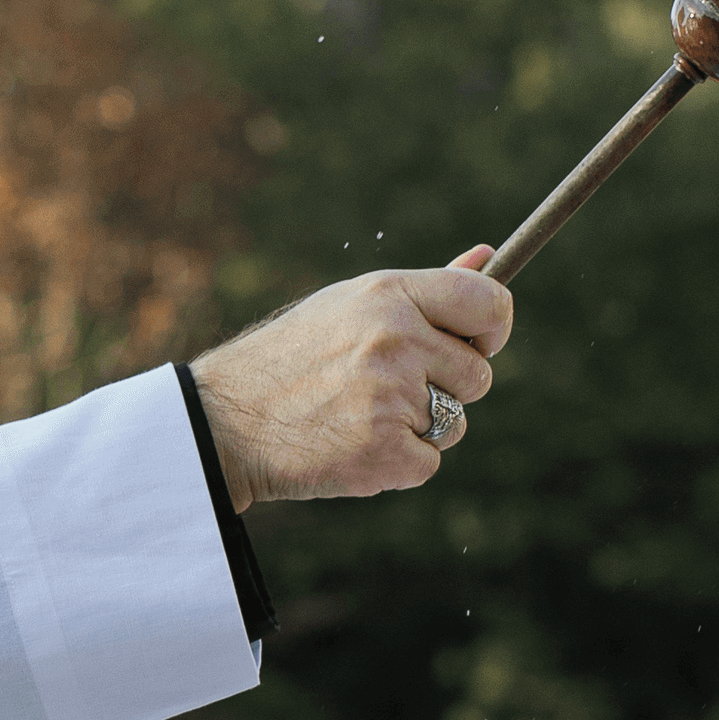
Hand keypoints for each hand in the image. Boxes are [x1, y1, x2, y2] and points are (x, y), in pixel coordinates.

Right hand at [191, 247, 513, 504]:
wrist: (224, 420)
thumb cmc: (294, 357)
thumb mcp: (351, 305)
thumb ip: (426, 289)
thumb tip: (487, 255)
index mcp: (389, 295)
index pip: (489, 305)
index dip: (493, 329)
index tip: (477, 344)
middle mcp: (395, 339)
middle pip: (477, 376)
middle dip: (444, 389)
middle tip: (385, 389)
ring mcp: (391, 397)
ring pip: (455, 424)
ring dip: (418, 428)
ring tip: (358, 415)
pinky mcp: (385, 451)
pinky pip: (428, 463)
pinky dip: (397, 464)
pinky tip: (351, 445)